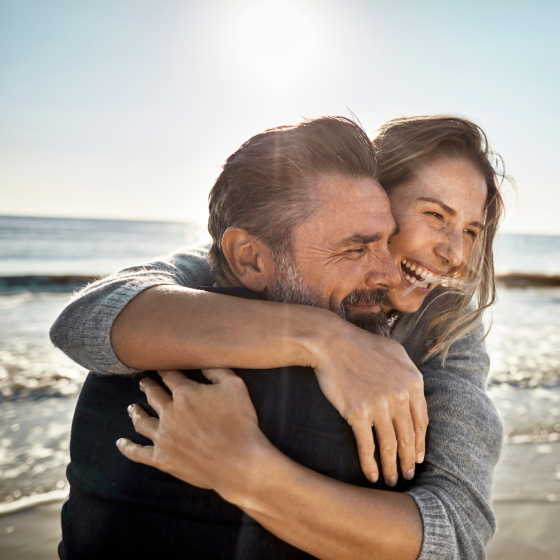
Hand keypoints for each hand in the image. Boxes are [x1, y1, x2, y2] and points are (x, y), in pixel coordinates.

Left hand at [116, 368, 268, 498]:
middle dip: (148, 386)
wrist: (238, 462)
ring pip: (142, 421)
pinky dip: (128, 447)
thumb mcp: (235, 386)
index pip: (170, 376)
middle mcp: (169, 413)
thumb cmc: (240, 422)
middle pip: (153, 395)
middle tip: (143, 382)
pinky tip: (121, 443)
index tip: (160, 365)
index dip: (165, 369)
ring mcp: (163, 437)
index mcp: (185, 393)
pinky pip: (138, 452)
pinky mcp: (162, 459)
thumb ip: (216, 369)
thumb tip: (203, 358)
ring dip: (136, 412)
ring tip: (131, 407)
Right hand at [309, 320, 427, 485]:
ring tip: (392, 480)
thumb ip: (409, 373)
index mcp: (413, 382)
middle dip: (409, 460)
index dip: (420, 443)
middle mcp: (400, 396)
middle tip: (408, 474)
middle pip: (408, 437)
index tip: (418, 456)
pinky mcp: (358, 413)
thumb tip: (415, 392)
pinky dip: (370, 464)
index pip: (421, 421)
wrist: (331, 343)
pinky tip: (372, 475)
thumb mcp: (395, 352)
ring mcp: (379, 406)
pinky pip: (367, 445)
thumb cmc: (360, 345)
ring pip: (389, 445)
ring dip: (392, 467)